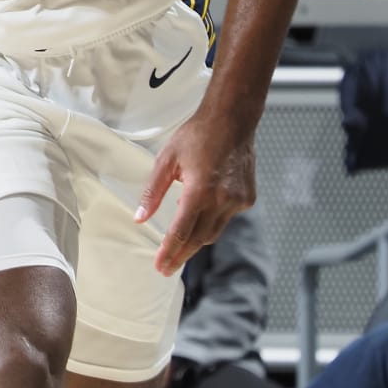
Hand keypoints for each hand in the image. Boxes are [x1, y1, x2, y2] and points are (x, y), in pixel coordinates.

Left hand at [135, 111, 256, 276]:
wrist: (232, 120)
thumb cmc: (196, 136)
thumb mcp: (166, 160)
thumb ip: (152, 193)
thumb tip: (140, 219)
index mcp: (199, 191)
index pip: (181, 232)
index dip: (169, 252)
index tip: (160, 267)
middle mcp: (221, 200)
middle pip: (198, 239)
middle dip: (181, 254)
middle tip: (166, 267)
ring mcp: (238, 201)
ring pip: (214, 232)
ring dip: (196, 241)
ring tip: (180, 248)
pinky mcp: (248, 198)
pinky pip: (226, 218)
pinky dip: (213, 221)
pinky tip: (202, 214)